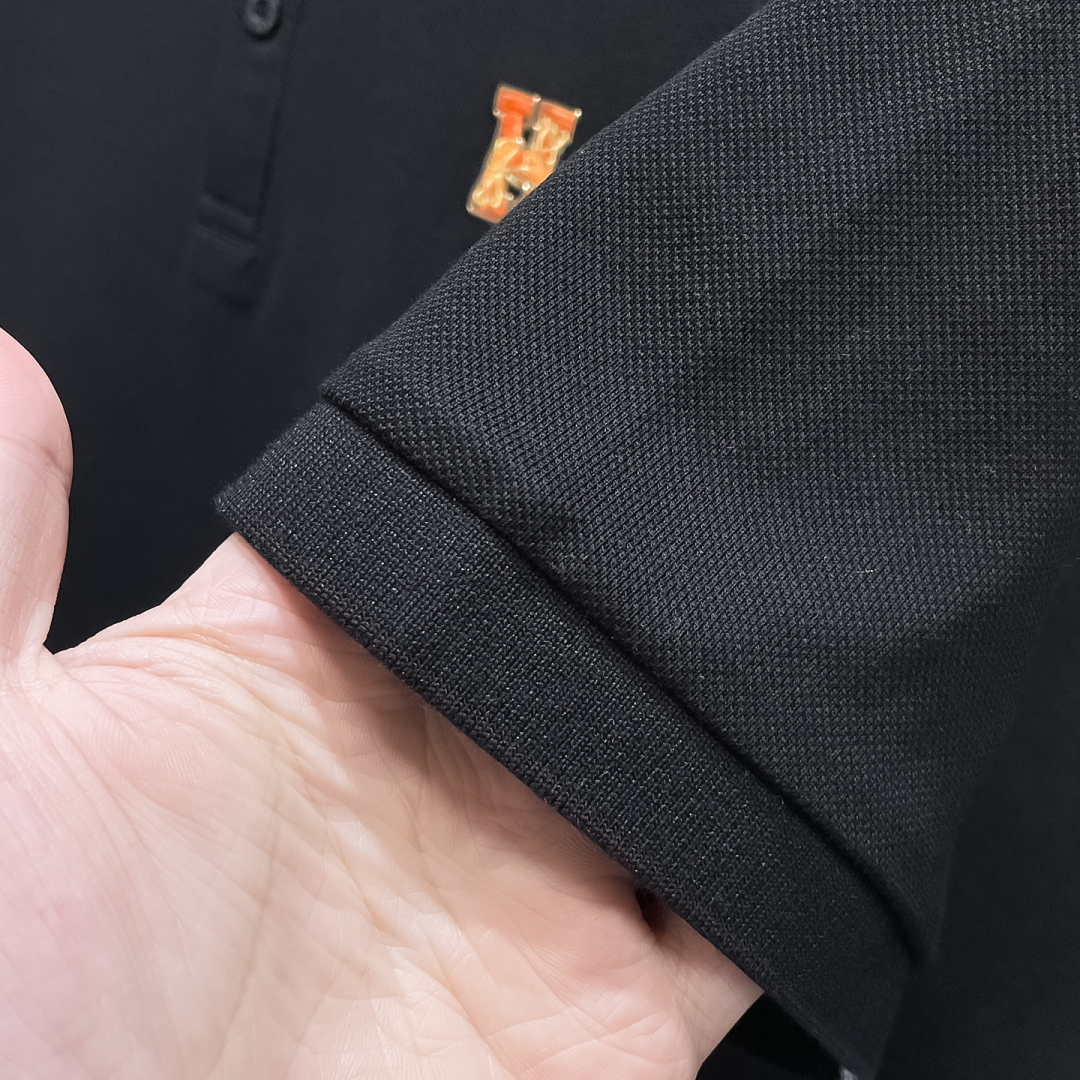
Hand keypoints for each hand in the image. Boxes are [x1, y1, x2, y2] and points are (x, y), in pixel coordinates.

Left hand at [0, 328, 756, 1078]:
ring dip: (737, 676)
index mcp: (288, 669)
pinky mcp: (609, 1011)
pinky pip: (743, 897)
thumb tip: (13, 363)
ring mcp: (529, 882)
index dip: (510, 450)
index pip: (429, 514)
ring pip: (674, 737)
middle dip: (652, 551)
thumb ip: (1, 537)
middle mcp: (424, 759)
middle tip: (755, 443)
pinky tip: (838, 757)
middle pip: (574, 612)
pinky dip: (791, 837)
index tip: (605, 373)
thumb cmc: (8, 1017)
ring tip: (825, 575)